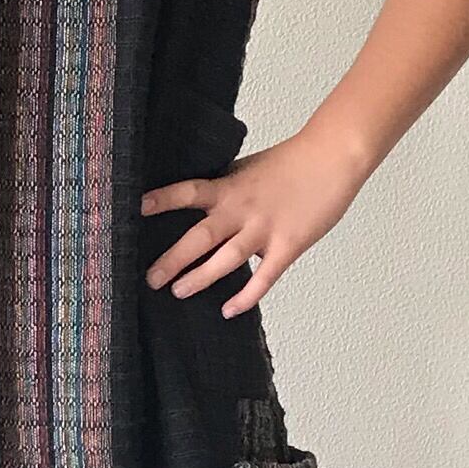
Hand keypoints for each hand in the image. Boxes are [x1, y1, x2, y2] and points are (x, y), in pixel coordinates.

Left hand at [140, 125, 369, 315]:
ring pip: (226, 260)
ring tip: (178, 291)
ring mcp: (264, 229)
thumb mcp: (247, 170)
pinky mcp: (288, 245)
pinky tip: (228, 310)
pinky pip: (263, 277)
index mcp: (229, 187)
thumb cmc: (291, 163)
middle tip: (150, 279)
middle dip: (173, 259)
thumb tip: (195, 205)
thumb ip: (223, 190)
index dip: (162, 201)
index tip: (135, 210)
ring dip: (201, 278)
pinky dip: (246, 296)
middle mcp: (241, 209)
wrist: (334, 157)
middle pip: (200, 237)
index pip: (188, 193)